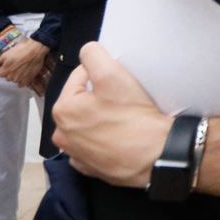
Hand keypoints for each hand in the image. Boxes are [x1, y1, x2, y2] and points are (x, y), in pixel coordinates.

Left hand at [0, 37, 48, 87]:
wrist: (35, 49)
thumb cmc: (20, 50)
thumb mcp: (4, 55)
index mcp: (3, 71)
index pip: (1, 74)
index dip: (6, 67)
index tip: (11, 62)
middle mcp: (11, 77)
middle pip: (8, 77)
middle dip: (11, 71)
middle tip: (17, 63)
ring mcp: (19, 80)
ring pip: (15, 80)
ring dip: (17, 75)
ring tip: (23, 66)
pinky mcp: (28, 80)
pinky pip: (22, 84)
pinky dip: (24, 79)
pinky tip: (26, 71)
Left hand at [52, 42, 170, 186]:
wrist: (156, 155)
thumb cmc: (133, 116)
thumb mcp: (112, 74)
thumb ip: (93, 54)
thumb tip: (87, 51)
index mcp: (62, 110)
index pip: (80, 77)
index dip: (102, 75)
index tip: (119, 83)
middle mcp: (63, 135)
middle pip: (82, 101)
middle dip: (99, 96)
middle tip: (122, 100)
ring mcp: (76, 154)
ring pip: (87, 123)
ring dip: (100, 117)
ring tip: (122, 118)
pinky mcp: (91, 168)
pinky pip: (94, 144)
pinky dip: (104, 138)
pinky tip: (119, 136)